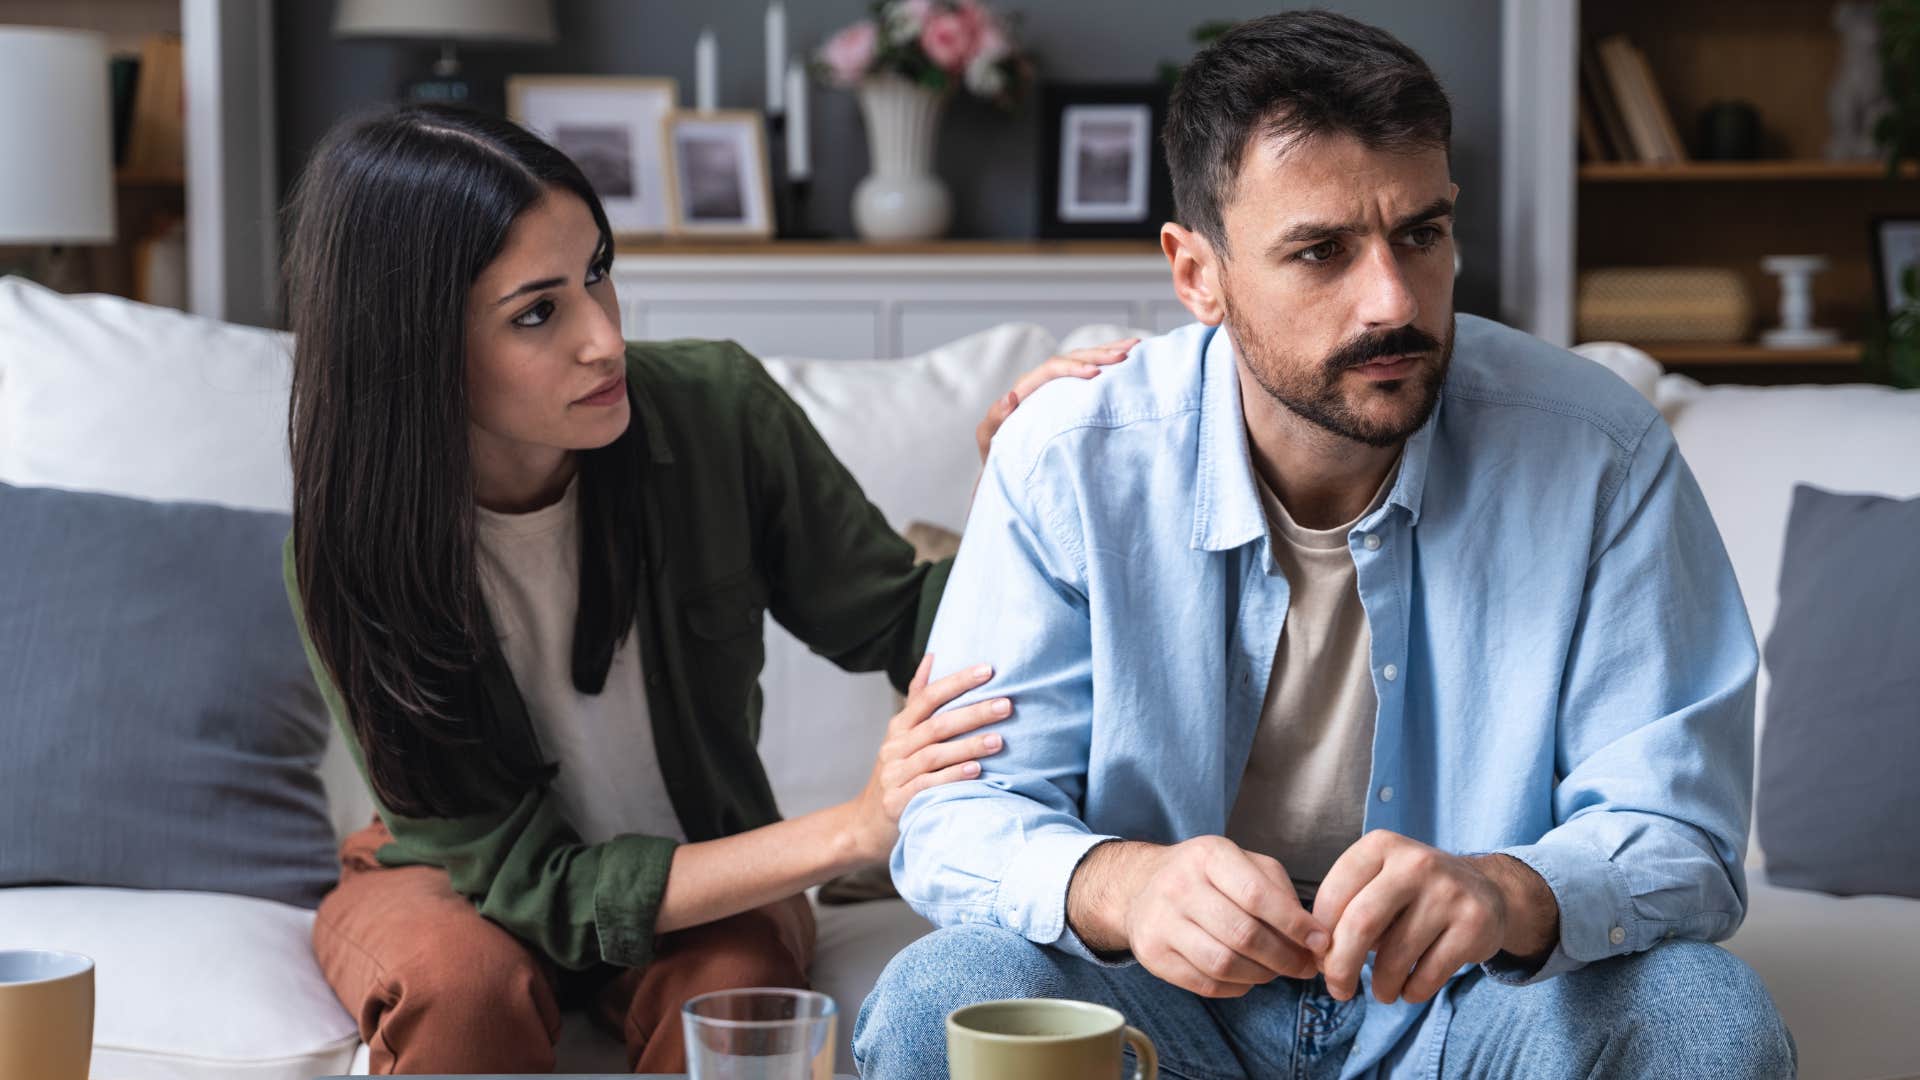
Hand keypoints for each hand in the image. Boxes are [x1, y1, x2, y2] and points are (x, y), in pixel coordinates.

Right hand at [847, 655, 1007, 862]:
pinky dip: (953, 776)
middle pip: (937, 724)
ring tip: (999, 740)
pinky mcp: (897, 802)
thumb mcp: (903, 736)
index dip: (957, 682)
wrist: (866, 825)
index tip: (988, 670)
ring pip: (934, 754)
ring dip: (969, 746)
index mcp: (899, 727)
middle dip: (974, 712)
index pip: (928, 696)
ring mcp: (894, 775)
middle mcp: (895, 747)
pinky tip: (976, 771)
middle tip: (1007, 704)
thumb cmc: (897, 775)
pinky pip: (928, 785)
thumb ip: (918, 699)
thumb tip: (932, 656)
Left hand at [975, 338, 1137, 461]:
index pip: (1051, 369)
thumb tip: (1010, 397)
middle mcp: (1042, 381)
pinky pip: (1089, 370)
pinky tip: (1131, 356)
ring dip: (1108, 351)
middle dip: (1098, 354)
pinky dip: (1107, 362)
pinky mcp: (1068, 391)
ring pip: (1083, 359)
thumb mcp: (989, 439)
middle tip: (1124, 354)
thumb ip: (994, 419)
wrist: (1004, 461)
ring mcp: (1056, 385)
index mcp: (1026, 388)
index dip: (1073, 368)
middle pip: (1072, 357)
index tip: (1095, 373)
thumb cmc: (997, 453)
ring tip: (1135, 346)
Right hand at [1068, 837, 1329, 998]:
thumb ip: (1279, 891)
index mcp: (1209, 855)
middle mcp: (1179, 885)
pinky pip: (1205, 984)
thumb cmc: (1206, 876)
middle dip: (1284, 957)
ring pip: (1224, 964)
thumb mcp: (1242, 863)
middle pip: (1243, 934)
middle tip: (1304, 966)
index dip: (1294, 924)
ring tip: (1276, 971)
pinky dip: (1236, 987)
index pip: (1257, 895)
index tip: (1320, 942)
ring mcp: (1161, 921)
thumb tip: (1313, 935)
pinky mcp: (1152, 954)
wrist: (1141, 885)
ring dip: (1261, 975)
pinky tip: (1246, 977)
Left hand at [1311, 831, 1558, 1005]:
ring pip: (1395, 956)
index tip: (1320, 957)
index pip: (1334, 894)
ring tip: (1381, 992)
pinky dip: (1412, 991)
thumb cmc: (1413, 892)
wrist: (1486, 890)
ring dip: (1381, 986)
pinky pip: (1428, 974)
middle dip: (1341, 966)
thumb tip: (1322, 957)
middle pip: (1360, 924)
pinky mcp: (1474, 924)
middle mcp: (1416, 862)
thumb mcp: (1377, 881)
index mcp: (1381, 845)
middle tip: (1338, 989)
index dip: (1320, 935)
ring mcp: (1448, 892)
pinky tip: (1409, 989)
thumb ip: (1346, 909)